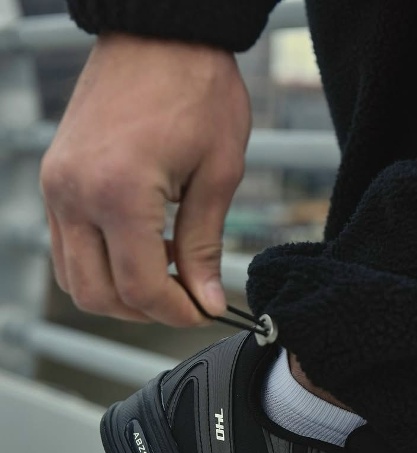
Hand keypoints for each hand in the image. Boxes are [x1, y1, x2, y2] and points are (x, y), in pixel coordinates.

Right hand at [40, 33, 250, 325]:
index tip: (203, 311)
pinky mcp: (54, 180)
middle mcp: (75, 195)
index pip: (141, 288)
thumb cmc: (196, 88)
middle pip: (99, 295)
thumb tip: (207, 300)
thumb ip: (205, 245)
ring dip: (119, 293)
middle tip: (184, 300)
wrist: (158, 31)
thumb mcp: (218, 172)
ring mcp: (57, 187)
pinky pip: (66, 247)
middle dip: (145, 312)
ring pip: (75, 278)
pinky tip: (139, 249)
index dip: (176, 313)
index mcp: (118, 194)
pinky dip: (100, 264)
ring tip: (164, 274)